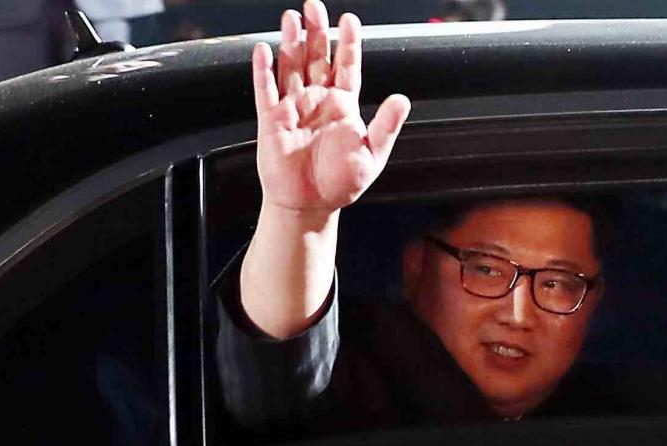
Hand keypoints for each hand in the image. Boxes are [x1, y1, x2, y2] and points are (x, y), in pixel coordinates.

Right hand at [252, 0, 409, 215]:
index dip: (348, 43)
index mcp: (343, 106)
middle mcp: (317, 101)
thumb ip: (386, 125)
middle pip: (316, 57)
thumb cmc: (341, 182)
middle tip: (314, 5)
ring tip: (292, 17)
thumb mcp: (372, 153)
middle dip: (316, 31)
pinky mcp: (271, 120)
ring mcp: (294, 107)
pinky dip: (264, 71)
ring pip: (292, 66)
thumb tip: (403, 100)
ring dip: (291, 42)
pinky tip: (264, 50)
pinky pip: (266, 90)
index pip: (346, 66)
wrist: (311, 205)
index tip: (350, 20)